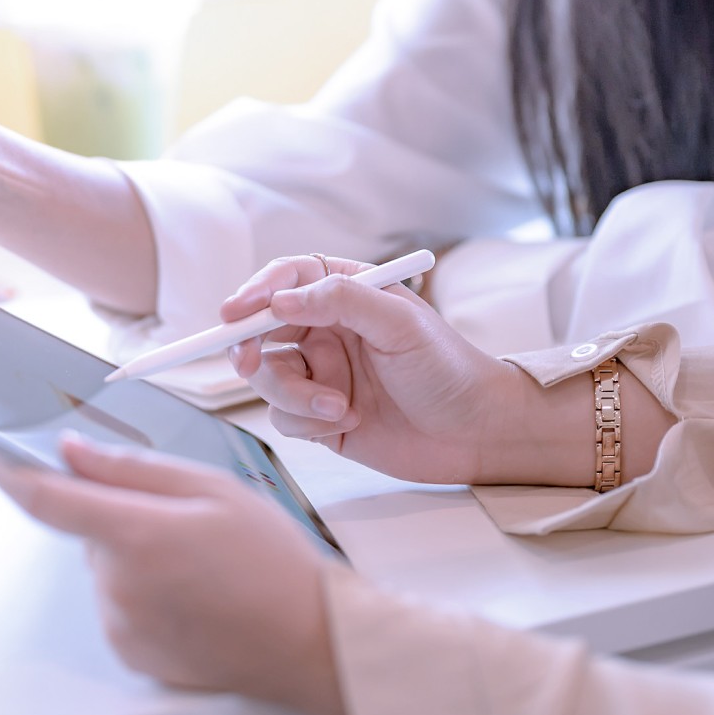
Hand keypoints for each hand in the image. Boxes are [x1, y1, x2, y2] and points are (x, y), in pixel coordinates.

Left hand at [0, 433, 346, 714]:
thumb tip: (71, 451)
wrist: (311, 642)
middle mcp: (118, 585)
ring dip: (136, 555)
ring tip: (200, 565)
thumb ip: (132, 467)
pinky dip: (145, 590)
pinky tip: (193, 594)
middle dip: (121, 514)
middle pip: (89, 530)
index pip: (45, 498)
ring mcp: (122, 624)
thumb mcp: (213, 488)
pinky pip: (120, 603)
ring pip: (106, 567)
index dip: (10, 470)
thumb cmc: (273, 564)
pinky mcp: (131, 651)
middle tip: (183, 521)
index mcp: (137, 535)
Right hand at [223, 255, 539, 485]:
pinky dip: (307, 422)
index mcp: (346, 295)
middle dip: (248, 346)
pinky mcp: (319, 416)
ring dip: (293, 394)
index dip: (255, 292)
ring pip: (267, 377)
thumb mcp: (401, 324)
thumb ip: (341, 301)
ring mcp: (320, 374)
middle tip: (248, 362)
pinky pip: (284, 416)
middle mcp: (326, 331)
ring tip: (337, 407)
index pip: (286, 280)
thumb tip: (280, 300)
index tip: (235, 312)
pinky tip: (346, 423)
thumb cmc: (450, 370)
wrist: (478, 434)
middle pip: (260, 329)